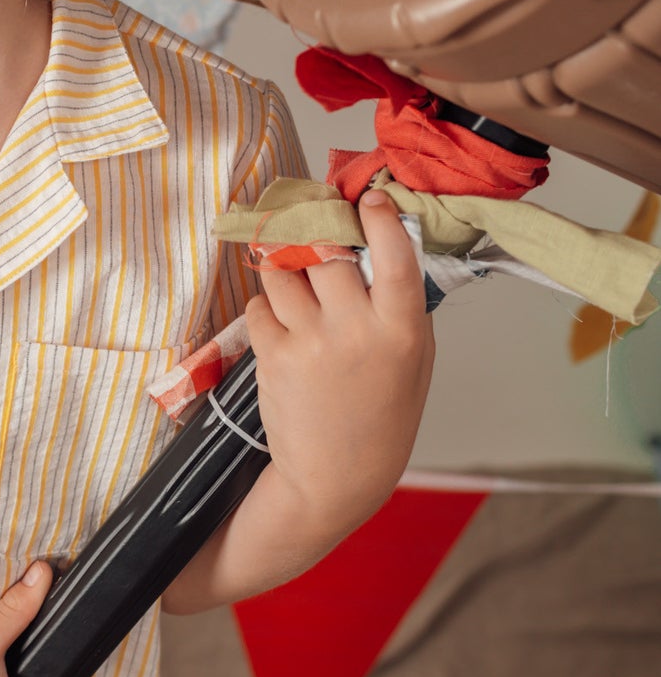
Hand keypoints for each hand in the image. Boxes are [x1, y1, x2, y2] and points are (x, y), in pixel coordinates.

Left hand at [246, 190, 434, 542]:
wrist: (336, 478)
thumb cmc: (381, 415)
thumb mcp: (414, 361)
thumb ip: (401, 304)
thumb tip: (381, 241)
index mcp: (403, 330)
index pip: (394, 255)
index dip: (378, 218)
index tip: (366, 198)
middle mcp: (357, 330)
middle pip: (326, 248)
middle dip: (314, 231)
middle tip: (310, 224)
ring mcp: (311, 341)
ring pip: (284, 268)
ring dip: (284, 266)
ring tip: (296, 281)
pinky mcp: (273, 354)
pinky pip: (261, 303)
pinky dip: (267, 305)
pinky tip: (282, 325)